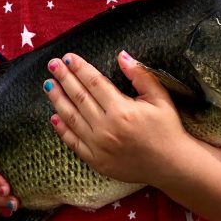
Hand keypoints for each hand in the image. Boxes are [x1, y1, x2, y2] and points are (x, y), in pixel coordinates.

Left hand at [43, 51, 188, 183]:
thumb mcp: (160, 98)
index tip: (69, 57)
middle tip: (52, 64)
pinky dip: (62, 129)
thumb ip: (140, 75)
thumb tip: (121, 55)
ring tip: (48, 84)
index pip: (94, 83)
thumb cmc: (167, 128)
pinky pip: (73, 142)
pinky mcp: (96, 161)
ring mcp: (99, 146)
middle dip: (64, 78)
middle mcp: (106, 128)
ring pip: (71, 118)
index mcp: (122, 110)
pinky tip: (53, 117)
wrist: (172, 165)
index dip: (80, 68)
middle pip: (79, 97)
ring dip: (58, 100)